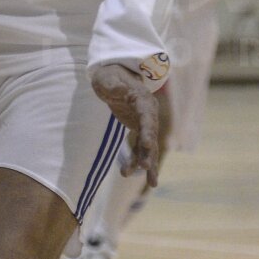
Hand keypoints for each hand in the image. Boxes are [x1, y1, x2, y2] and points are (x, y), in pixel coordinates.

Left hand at [89, 63, 163, 185]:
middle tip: (146, 168)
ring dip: (148, 162)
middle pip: (151, 134)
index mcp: (143, 99)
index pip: (148, 116)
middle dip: (150, 152)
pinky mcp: (138, 128)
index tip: (147, 145)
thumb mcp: (107, 78)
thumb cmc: (109, 75)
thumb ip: (112, 85)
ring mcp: (145, 122)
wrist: (113, 74)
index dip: (148, 131)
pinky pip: (140, 147)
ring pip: (149, 145)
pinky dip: (137, 161)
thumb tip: (119, 90)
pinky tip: (130, 174)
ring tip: (152, 184)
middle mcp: (148, 112)